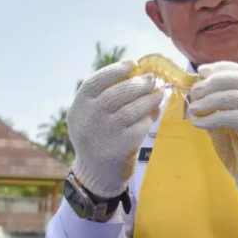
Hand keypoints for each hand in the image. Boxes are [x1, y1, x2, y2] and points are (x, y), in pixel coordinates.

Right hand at [68, 60, 164, 197]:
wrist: (95, 172)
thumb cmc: (97, 136)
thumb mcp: (91, 116)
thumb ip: (106, 96)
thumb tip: (138, 75)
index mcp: (79, 106)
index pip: (96, 81)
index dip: (115, 70)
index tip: (133, 64)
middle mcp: (89, 118)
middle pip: (118, 93)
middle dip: (139, 84)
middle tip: (152, 80)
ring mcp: (104, 133)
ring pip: (132, 109)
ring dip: (149, 100)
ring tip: (158, 95)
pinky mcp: (120, 147)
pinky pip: (140, 126)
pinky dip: (148, 119)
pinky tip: (152, 115)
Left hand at [188, 62, 237, 198]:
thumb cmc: (237, 149)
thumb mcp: (220, 124)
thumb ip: (211, 108)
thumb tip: (194, 92)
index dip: (219, 67)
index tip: (200, 72)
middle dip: (213, 81)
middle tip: (194, 93)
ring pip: (236, 96)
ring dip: (210, 100)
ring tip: (193, 110)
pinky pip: (236, 118)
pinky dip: (214, 119)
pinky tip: (199, 124)